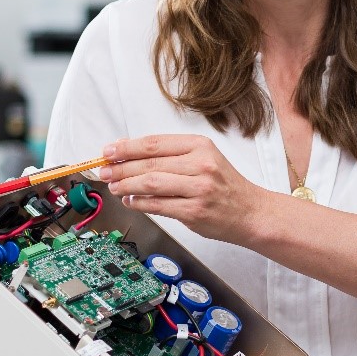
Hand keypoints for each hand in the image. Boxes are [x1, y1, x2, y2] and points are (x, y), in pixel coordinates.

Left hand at [96, 134, 268, 242]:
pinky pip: (158, 205)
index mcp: (200, 146)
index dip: (127, 147)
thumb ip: (172, 157)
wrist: (252, 212)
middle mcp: (201, 164)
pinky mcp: (194, 212)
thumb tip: (130, 156)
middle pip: (149, 162)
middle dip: (120, 167)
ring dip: (126, 185)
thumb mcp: (205, 160)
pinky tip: (130, 200)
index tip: (108, 151)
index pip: (155, 143)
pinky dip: (139, 203)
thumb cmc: (226, 186)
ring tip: (113, 186)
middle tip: (104, 170)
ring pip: (150, 183)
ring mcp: (198, 189)